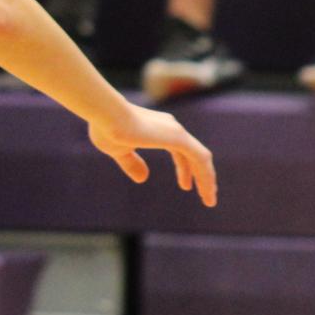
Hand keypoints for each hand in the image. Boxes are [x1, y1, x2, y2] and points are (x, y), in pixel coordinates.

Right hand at [86, 103, 216, 205]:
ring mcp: (176, 131)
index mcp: (159, 128)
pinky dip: (206, 176)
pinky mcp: (178, 138)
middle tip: (206, 195)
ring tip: (209, 200)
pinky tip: (207, 191)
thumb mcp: (119, 151)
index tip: (186, 186)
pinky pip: (200, 159)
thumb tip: (143, 179)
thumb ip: (131, 163)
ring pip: (201, 158)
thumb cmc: (107, 128)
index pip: (180, 150)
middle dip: (201, 175)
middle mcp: (171, 127)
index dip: (184, 168)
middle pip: (193, 154)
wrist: (105, 114)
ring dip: (207, 179)